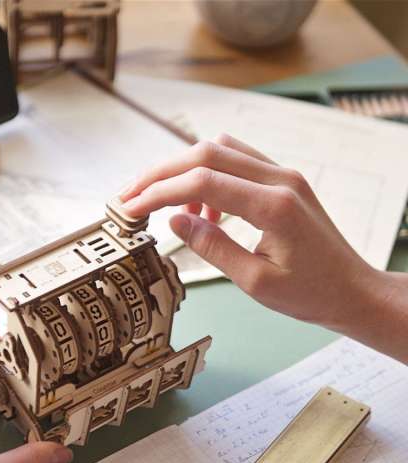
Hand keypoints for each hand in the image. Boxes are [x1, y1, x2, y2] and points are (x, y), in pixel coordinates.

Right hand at [120, 133, 380, 330]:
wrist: (351, 290)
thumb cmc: (309, 293)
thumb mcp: (254, 281)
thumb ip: (212, 246)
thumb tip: (175, 220)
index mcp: (274, 205)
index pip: (202, 181)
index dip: (159, 191)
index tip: (130, 207)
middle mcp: (280, 178)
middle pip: (207, 153)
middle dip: (161, 174)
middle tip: (130, 196)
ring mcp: (283, 174)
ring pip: (220, 150)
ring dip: (184, 171)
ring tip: (163, 204)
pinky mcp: (283, 179)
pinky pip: (237, 162)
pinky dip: (209, 176)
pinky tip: (203, 210)